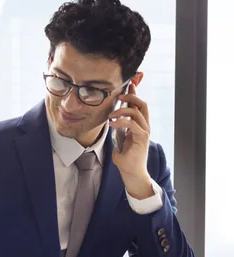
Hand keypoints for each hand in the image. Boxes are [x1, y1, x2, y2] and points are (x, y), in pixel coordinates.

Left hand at [108, 82, 153, 199]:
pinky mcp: (142, 138)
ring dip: (123, 110)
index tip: (128, 84)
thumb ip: (118, 128)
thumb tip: (111, 119)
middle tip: (118, 97)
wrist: (131, 172)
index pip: (138, 105)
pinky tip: (112, 124)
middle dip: (131, 96)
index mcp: (139, 124)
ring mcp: (145, 131)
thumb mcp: (119, 138)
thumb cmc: (125, 157)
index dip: (134, 93)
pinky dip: (121, 122)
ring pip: (138, 112)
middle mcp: (144, 126)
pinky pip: (133, 124)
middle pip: (142, 104)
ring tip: (111, 115)